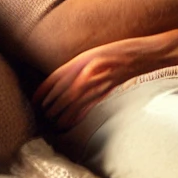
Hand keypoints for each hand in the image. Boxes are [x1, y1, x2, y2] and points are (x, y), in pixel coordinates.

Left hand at [34, 38, 161, 129]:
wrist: (143, 55)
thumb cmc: (118, 53)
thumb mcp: (93, 54)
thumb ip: (77, 67)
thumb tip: (59, 82)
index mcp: (81, 60)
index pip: (55, 78)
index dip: (43, 91)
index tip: (34, 101)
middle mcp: (87, 71)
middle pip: (61, 92)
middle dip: (49, 105)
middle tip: (41, 115)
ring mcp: (97, 82)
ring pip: (72, 101)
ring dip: (60, 113)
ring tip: (52, 122)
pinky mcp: (107, 91)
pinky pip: (88, 107)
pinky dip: (76, 116)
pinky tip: (69, 124)